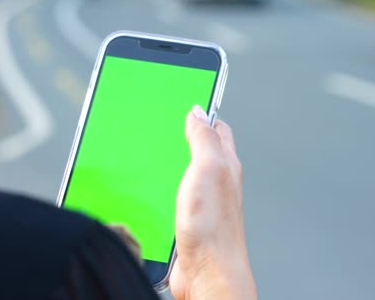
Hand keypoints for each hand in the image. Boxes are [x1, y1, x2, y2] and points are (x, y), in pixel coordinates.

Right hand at [170, 106, 256, 299]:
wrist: (206, 273)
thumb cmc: (213, 227)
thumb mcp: (208, 169)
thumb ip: (204, 138)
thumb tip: (199, 112)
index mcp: (225, 164)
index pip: (218, 129)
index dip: (203, 114)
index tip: (185, 101)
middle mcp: (216, 181)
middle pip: (200, 149)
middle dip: (182, 136)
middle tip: (162, 126)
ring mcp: (201, 201)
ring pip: (184, 172)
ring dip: (168, 163)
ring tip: (152, 153)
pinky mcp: (186, 220)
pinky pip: (172, 196)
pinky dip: (160, 188)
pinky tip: (149, 189)